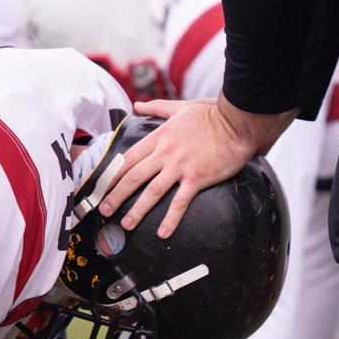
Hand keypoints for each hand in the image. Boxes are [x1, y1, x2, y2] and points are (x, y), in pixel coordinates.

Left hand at [99, 95, 295, 237]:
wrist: (236, 124)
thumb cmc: (211, 114)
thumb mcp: (181, 107)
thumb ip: (157, 107)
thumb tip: (138, 105)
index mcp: (159, 137)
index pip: (128, 158)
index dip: (113, 174)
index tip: (101, 186)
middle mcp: (165, 153)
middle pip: (133, 177)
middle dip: (115, 195)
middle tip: (104, 210)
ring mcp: (180, 167)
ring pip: (151, 192)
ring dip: (136, 210)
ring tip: (126, 225)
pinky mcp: (197, 178)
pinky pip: (180, 202)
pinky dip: (171, 219)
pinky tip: (163, 233)